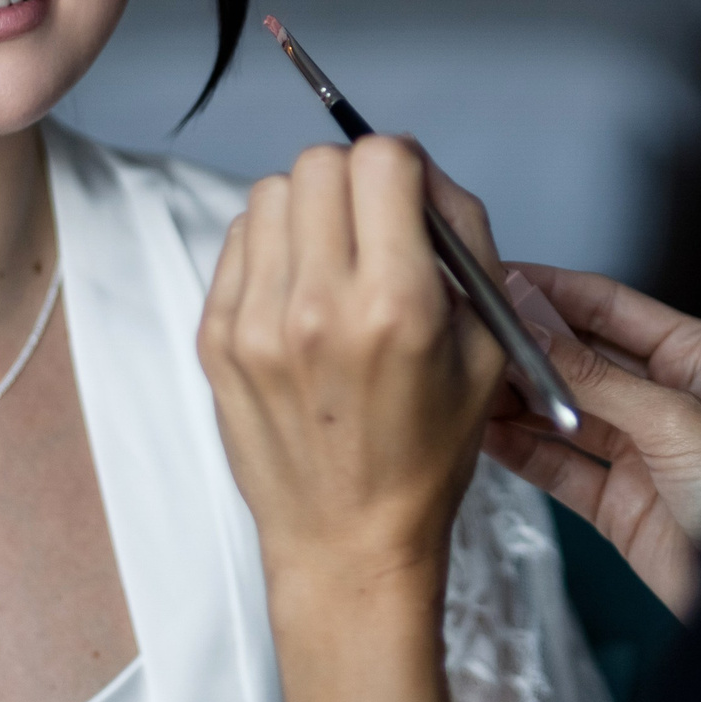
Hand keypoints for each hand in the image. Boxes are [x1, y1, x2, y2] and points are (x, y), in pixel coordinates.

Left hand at [197, 137, 511, 701]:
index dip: (405, 167)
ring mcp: (256, 322)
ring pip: (271, 193)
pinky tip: (299, 293)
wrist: (347, 542)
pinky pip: (240, 243)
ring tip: (332, 261)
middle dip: (355, 181)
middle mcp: (318, 306)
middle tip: (372, 226)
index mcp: (396, 306)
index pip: (382, 159)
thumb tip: (425, 175)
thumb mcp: (485, 349)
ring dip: (308, 209)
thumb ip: (464, 244)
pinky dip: (272, 248)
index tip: (410, 198)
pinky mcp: (215, 338)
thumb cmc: (424, 455)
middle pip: (320, 163)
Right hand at [484, 266, 700, 618]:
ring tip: (470, 386)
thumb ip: (597, 377)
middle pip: (581, 357)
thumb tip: (536, 335)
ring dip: (517, 398)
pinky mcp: (618, 500)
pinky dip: (523, 449)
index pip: (612, 307)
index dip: (554, 291)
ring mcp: (639, 449)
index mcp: (697, 359)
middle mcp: (666, 397)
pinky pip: (559, 465)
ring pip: (564, 410)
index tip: (501, 279)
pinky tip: (487, 434)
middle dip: (527, 346)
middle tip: (472, 334)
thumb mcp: (674, 420)